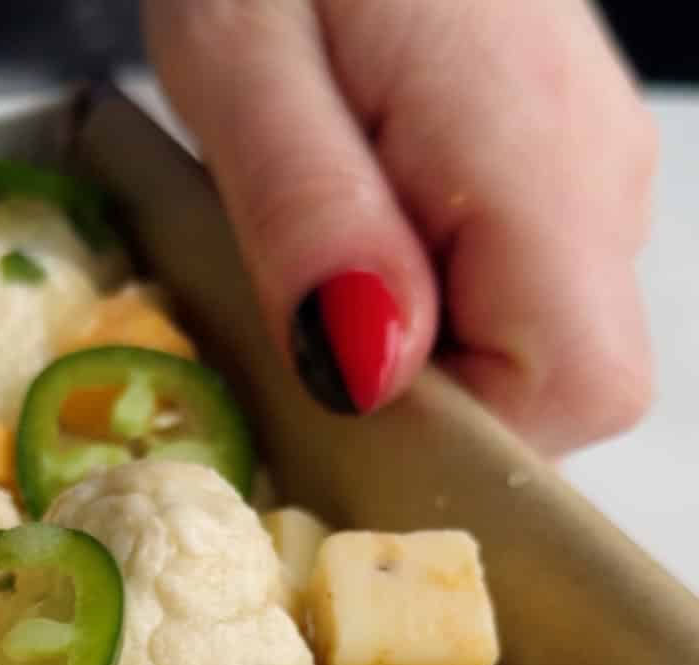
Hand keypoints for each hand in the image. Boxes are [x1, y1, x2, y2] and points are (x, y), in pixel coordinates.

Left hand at [142, 0, 657, 453]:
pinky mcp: (548, 158)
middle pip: (553, 388)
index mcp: (539, 155)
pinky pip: (502, 286)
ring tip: (322, 228)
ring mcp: (582, 165)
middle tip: (307, 296)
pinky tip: (353, 212)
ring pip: (524, 344)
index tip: (344, 379)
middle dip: (422, 395)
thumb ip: (314, 221)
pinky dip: (420, 291)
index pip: (573, 391)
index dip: (453, 430)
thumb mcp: (244, 62)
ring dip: (413, 341)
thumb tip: (369, 370)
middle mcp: (593, 173)